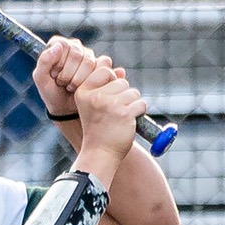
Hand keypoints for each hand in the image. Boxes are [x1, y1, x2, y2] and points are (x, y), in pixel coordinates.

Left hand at [33, 34, 101, 119]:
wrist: (65, 108)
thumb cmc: (51, 91)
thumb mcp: (40, 78)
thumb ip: (44, 61)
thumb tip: (59, 46)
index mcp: (58, 44)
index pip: (63, 45)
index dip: (58, 63)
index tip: (54, 74)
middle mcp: (74, 46)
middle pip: (76, 53)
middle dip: (67, 74)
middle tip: (62, 82)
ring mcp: (89, 55)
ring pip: (89, 62)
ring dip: (78, 80)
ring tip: (71, 86)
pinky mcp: (101, 64)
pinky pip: (103, 65)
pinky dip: (92, 79)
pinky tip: (85, 86)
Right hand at [68, 65, 147, 181]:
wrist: (100, 153)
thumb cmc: (98, 129)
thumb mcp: (94, 105)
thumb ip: (105, 87)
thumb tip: (121, 71)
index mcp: (83, 92)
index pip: (105, 70)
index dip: (112, 82)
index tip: (107, 99)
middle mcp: (95, 96)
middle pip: (122, 82)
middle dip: (123, 95)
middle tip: (113, 113)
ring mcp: (110, 104)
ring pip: (133, 93)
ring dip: (132, 105)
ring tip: (120, 119)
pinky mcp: (124, 113)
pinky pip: (141, 104)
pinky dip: (139, 113)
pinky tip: (128, 123)